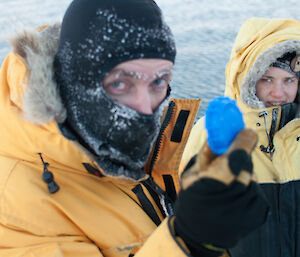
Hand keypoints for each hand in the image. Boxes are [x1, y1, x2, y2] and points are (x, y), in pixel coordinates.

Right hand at [174, 129, 268, 254]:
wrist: (200, 233)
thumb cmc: (192, 201)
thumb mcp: (190, 175)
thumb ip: (205, 154)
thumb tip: (217, 135)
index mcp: (213, 183)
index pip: (237, 155)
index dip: (242, 141)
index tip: (244, 132)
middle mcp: (237, 195)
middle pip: (245, 163)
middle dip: (237, 157)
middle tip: (226, 159)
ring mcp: (250, 205)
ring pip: (251, 175)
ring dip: (241, 172)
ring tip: (226, 182)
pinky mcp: (260, 212)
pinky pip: (255, 188)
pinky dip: (247, 186)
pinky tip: (234, 193)